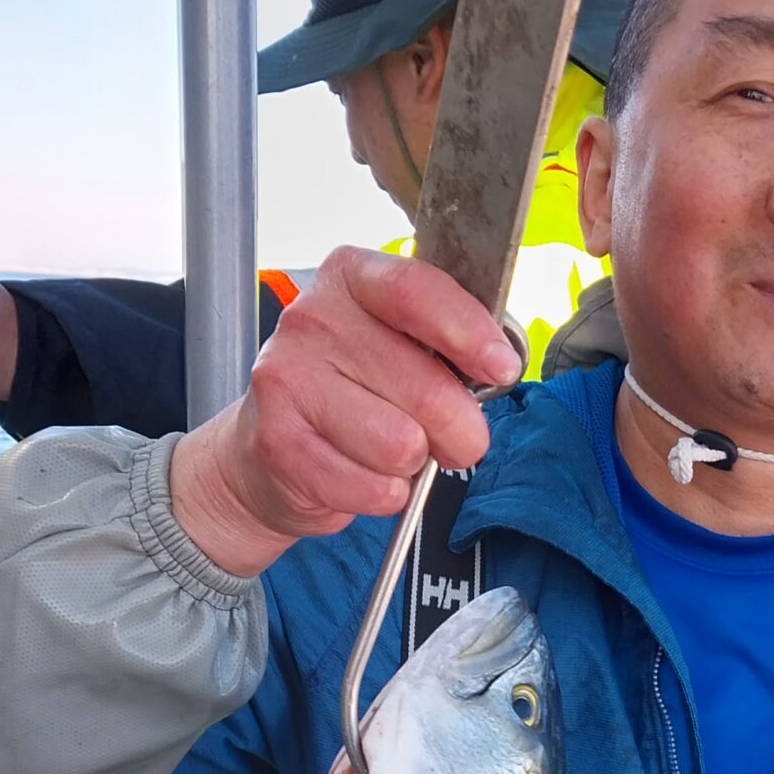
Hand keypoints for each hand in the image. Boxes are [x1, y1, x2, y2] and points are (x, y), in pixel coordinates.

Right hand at [167, 247, 522, 575]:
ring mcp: (288, 378)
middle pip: (426, 388)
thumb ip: (446, 343)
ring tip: (390, 453)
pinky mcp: (279, 442)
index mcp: (350, 278)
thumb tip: (497, 369)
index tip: (501, 369)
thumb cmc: (354, 394)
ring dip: (413, 465)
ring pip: (401, 445)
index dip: (469, 334)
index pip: (416, 292)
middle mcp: (311, 318)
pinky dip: (384, 495)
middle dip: (459, 431)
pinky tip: (363, 476)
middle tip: (452, 439)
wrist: (272, 453)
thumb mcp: (400, 346)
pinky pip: (373, 487)